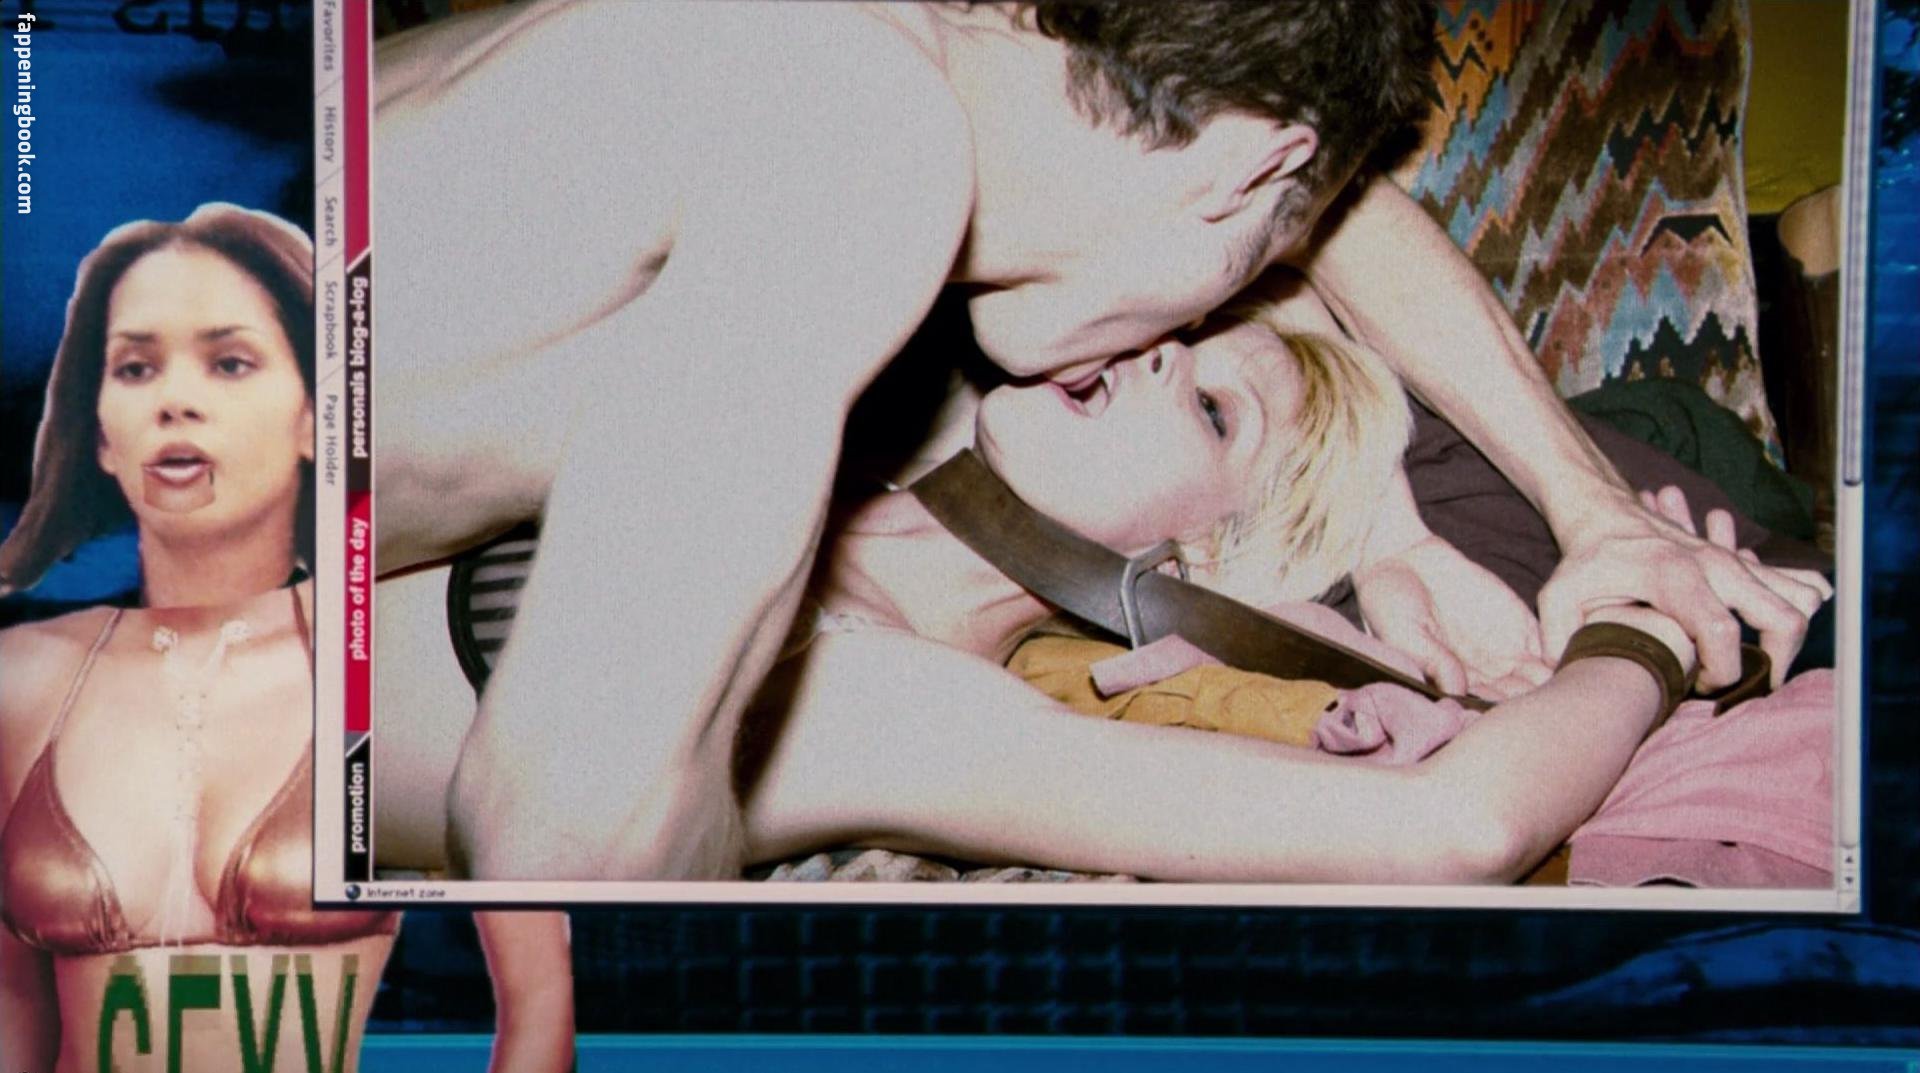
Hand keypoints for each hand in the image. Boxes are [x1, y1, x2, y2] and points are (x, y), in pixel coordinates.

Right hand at [1355, 533, 1552, 700]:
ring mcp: (1502, 650)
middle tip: (1547, 706)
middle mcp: (1480, 672)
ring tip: (1565, 687)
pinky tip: (1571, 659)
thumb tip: (1458, 690)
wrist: (1401, 556)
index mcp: (1450, 683)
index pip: (1482, 709)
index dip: (1500, 715)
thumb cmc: (1389, 601)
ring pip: (1537, 679)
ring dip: (1552, 685)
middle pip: (1515, 699)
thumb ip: (1432, 661)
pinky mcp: (1518, 624)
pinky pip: (1547, 644)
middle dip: (1532, 704)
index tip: (1515, 717)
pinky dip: (1560, 654)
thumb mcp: (1402, 633)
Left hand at [1539, 485, 1832, 690]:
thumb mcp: (1558, 596)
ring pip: (1802, 597)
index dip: (1719, 673)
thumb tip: (1563, 676)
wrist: (1605, 511)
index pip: (1722, 634)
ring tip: (1761, 657)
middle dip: (1776, 663)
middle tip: (1748, 684)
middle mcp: (1717, 567)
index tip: (1700, 687)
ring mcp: (1735, 562)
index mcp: (1677, 578)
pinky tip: (1773, 626)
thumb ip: (1559, 637)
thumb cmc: (1584, 560)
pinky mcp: (1743, 561)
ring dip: (1792, 634)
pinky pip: (1797, 581)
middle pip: (1784, 618)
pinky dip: (1800, 603)